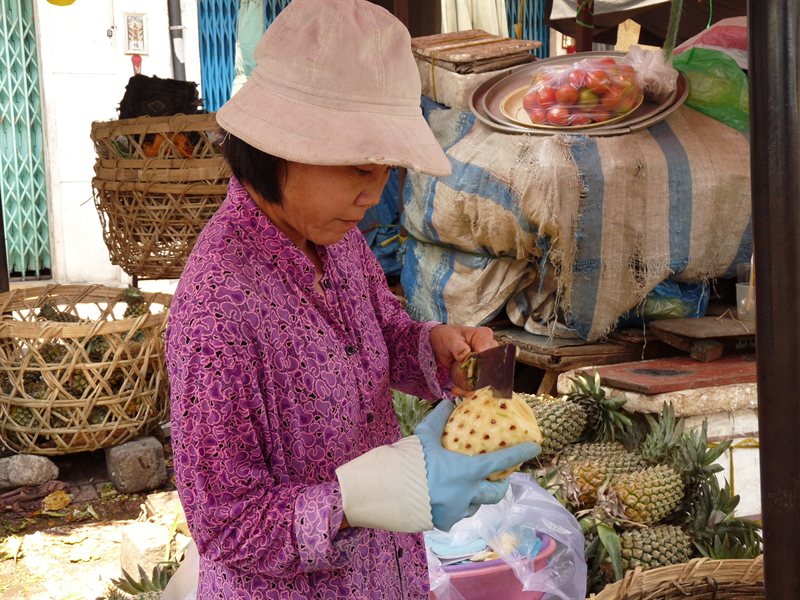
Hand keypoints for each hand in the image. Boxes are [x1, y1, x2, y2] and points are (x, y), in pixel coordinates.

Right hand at [414, 399, 540, 531]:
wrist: (384, 492)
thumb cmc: (408, 461)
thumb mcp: (424, 436)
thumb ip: (438, 419)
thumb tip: (448, 401)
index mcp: (467, 472)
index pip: (501, 461)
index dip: (520, 454)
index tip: (535, 448)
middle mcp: (467, 494)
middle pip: (495, 493)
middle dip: (500, 485)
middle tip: (498, 477)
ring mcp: (456, 512)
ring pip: (476, 505)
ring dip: (476, 496)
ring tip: (466, 487)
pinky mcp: (444, 523)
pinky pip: (457, 514)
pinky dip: (456, 506)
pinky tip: (444, 498)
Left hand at [430, 324, 495, 395]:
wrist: (442, 342)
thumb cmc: (447, 336)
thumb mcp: (450, 339)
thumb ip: (458, 347)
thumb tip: (465, 354)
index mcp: (484, 336)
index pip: (488, 354)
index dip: (479, 365)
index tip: (468, 373)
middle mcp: (489, 348)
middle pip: (490, 369)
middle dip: (477, 381)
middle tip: (461, 386)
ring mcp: (487, 360)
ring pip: (486, 379)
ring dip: (472, 388)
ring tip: (457, 389)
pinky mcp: (481, 370)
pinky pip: (479, 383)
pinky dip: (468, 389)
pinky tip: (457, 389)